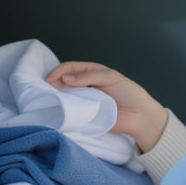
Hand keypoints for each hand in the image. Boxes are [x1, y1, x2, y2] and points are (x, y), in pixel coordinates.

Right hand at [45, 61, 167, 151]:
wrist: (140, 116)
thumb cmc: (129, 93)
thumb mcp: (110, 77)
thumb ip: (88, 76)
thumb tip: (65, 79)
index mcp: (91, 73)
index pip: (69, 68)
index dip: (58, 71)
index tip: (49, 79)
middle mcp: (85, 86)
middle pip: (63, 82)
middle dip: (53, 84)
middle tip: (45, 90)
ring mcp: (84, 101)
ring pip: (65, 97)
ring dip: (56, 98)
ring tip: (48, 100)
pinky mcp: (85, 116)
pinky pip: (71, 112)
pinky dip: (64, 111)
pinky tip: (58, 111)